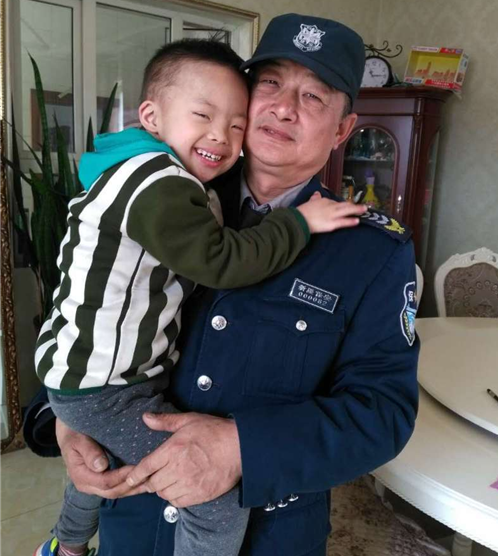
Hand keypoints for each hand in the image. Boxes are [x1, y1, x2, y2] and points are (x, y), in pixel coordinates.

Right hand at [56, 419, 145, 498]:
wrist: (70, 433)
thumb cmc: (74, 433)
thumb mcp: (77, 440)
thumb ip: (88, 452)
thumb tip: (101, 466)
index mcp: (81, 476)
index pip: (105, 482)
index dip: (121, 477)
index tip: (136, 468)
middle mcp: (88, 485)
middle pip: (112, 491)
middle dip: (131, 485)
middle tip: (149, 475)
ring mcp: (95, 485)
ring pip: (117, 492)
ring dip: (133, 488)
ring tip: (151, 480)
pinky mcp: (102, 482)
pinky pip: (118, 488)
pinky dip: (131, 486)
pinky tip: (144, 480)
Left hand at [126, 412, 241, 507]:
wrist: (240, 447)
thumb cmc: (214, 431)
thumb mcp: (189, 420)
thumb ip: (165, 421)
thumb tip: (146, 417)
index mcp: (174, 449)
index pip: (146, 466)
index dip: (136, 474)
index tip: (130, 478)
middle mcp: (178, 468)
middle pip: (153, 483)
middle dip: (152, 480)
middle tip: (157, 474)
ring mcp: (189, 484)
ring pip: (164, 494)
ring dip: (163, 488)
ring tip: (170, 479)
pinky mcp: (199, 495)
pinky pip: (178, 502)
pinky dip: (175, 497)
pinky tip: (180, 487)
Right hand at [297, 192, 365, 233]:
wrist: (298, 219)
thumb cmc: (302, 212)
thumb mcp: (308, 202)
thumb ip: (314, 198)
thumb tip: (316, 194)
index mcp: (324, 200)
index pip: (335, 202)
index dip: (341, 205)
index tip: (347, 206)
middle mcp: (330, 206)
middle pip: (344, 205)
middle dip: (354, 205)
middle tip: (364, 206)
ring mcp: (332, 215)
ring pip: (347, 211)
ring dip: (357, 210)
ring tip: (365, 210)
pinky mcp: (332, 224)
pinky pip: (343, 222)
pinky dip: (350, 221)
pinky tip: (357, 221)